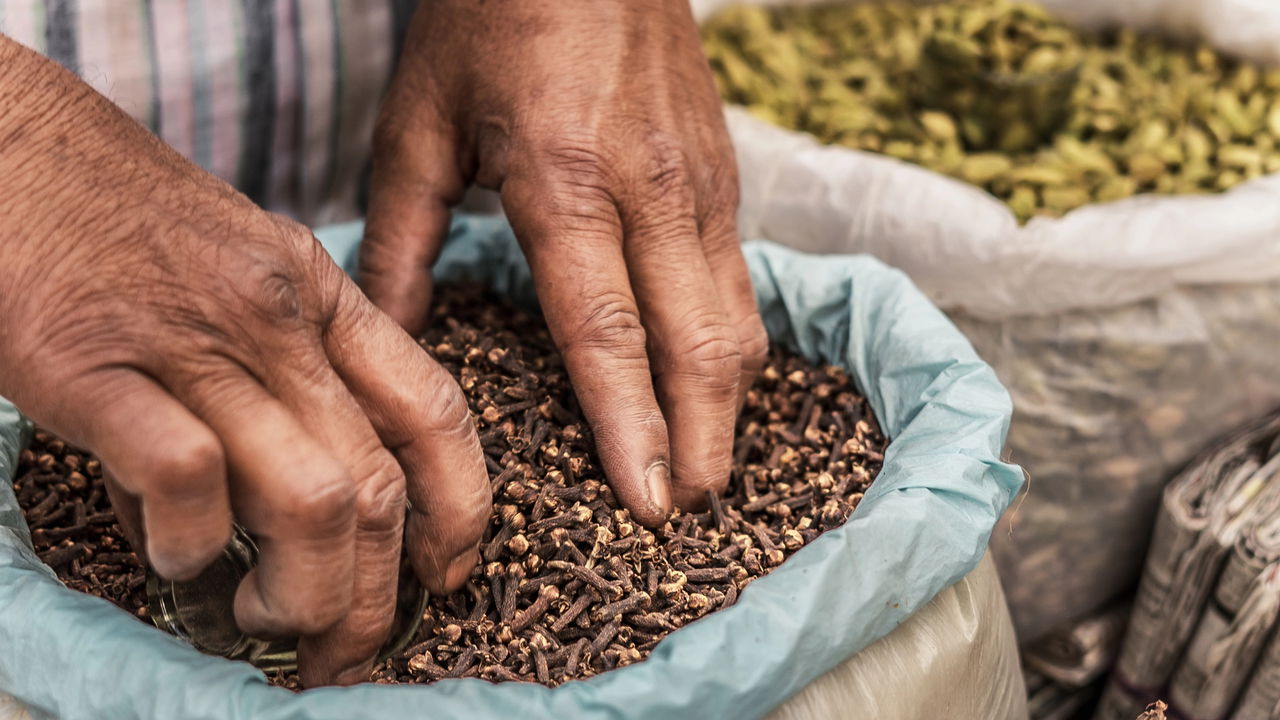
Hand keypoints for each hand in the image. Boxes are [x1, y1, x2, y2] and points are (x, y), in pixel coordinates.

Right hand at [0, 39, 489, 686]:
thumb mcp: (236, 276)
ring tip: (261, 615)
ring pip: (310, 498)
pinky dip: (188, 542)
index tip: (447, 574)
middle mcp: (276, 319)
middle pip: (376, 484)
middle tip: (343, 644)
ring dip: (299, 590)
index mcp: (320, 294)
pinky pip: (187, 479)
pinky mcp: (94, 367)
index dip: (460, 508)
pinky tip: (171, 555)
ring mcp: (190, 341)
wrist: (4, 141)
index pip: (433, 410)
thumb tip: (260, 517)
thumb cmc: (116, 221)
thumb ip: (270, 384)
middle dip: (374, 593)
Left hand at [362, 0, 768, 524]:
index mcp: (565, 180)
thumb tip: (390, 336)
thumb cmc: (488, 19)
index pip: (608, 332)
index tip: (647, 500)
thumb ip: (401, 237)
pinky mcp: (723, 168)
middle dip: (703, 437)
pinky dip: (734, 341)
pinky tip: (714, 377)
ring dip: (729, 399)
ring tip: (710, 463)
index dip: (630, 425)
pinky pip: (740, 275)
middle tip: (692, 508)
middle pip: (697, 341)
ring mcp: (700, 178)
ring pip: (737, 313)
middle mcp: (651, 189)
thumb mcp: (418, 122)